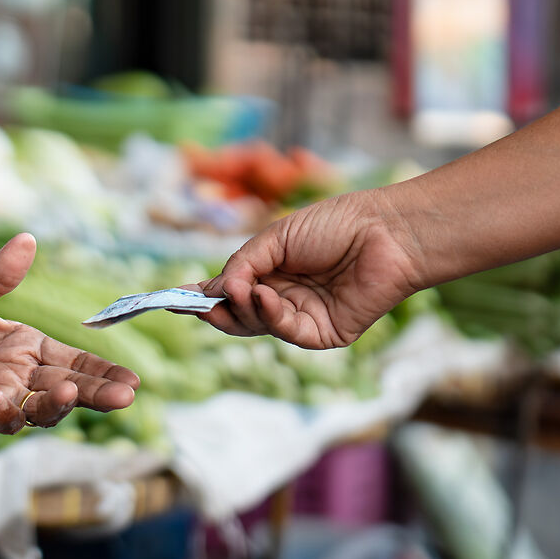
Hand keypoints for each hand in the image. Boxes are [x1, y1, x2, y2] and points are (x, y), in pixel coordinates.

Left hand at [0, 234, 138, 431]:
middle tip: (124, 397)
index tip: (132, 382)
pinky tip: (4, 400)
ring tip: (70, 392)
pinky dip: (4, 413)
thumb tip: (27, 240)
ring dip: (56, 405)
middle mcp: (18, 375)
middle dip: (96, 393)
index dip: (102, 371)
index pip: (73, 360)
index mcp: (26, 346)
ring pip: (38, 410)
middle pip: (66, 389)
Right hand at [201, 188, 429, 349]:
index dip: (201, 295)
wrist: (387, 232)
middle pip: (237, 314)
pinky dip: (270, 317)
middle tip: (198, 304)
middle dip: (215, 310)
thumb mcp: (276, 238)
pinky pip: (287, 332)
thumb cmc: (337, 224)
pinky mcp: (324, 334)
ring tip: (242, 290)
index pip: (229, 289)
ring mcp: (303, 317)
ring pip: (257, 326)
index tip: (171, 297)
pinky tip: (266, 297)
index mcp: (271, 272)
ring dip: (242, 310)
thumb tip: (213, 291)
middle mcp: (284, 297)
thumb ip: (242, 264)